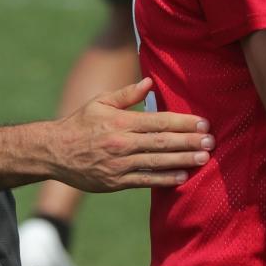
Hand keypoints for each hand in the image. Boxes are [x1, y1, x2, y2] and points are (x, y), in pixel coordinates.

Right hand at [48, 77, 213, 191]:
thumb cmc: (79, 124)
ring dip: (183, 160)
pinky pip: (145, 181)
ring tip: (204, 158)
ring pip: (157, 161)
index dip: (183, 122)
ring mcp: (120, 164)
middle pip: (162, 142)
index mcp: (121, 122)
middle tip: (211, 141)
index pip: (158, 121)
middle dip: (189, 141)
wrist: (54, 152)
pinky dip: (165, 179)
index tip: (203, 123)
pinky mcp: (116, 182)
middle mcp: (122, 143)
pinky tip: (182, 176)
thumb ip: (126, 94)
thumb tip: (150, 82)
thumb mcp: (99, 102)